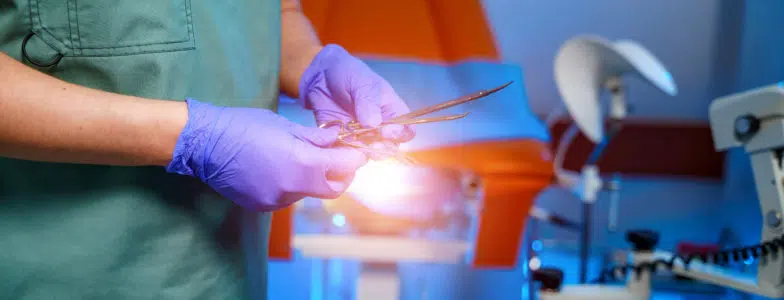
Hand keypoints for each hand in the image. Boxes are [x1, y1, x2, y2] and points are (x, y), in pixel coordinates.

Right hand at [166, 99, 367, 210]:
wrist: (204, 144)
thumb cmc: (243, 126)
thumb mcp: (284, 126)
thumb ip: (314, 138)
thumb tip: (337, 139)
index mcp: (301, 163)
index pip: (344, 167)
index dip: (354, 159)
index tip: (356, 153)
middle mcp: (292, 187)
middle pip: (332, 189)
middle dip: (340, 175)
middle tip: (337, 159)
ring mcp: (276, 200)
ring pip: (309, 193)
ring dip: (312, 179)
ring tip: (298, 158)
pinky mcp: (263, 206)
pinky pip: (287, 197)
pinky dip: (291, 185)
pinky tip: (277, 169)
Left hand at [298, 44, 415, 145]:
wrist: (320, 75)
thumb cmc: (348, 73)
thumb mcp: (361, 81)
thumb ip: (368, 102)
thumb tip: (374, 124)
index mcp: (392, 111)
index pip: (406, 129)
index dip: (400, 134)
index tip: (387, 132)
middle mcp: (380, 127)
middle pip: (390, 147)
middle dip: (383, 149)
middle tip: (372, 145)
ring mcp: (361, 136)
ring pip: (368, 154)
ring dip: (362, 154)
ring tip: (354, 148)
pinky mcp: (342, 140)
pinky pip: (345, 154)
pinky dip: (343, 157)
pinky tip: (338, 152)